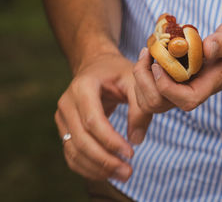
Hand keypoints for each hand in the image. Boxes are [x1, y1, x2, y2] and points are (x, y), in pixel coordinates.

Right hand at [54, 51, 171, 181]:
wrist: (97, 65)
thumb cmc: (118, 72)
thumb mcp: (134, 80)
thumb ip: (140, 106)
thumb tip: (137, 140)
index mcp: (83, 87)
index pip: (93, 120)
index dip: (110, 140)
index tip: (130, 153)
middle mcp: (67, 103)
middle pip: (81, 139)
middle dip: (105, 160)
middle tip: (128, 172)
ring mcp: (62, 117)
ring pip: (74, 150)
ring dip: (97, 168)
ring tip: (122, 174)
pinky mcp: (64, 129)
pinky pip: (71, 153)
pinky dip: (88, 167)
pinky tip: (107, 173)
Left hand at [151, 17, 221, 110]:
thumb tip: (207, 48)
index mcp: (210, 83)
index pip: (187, 99)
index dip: (168, 88)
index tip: (160, 65)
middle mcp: (195, 87)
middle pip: (163, 104)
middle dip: (147, 83)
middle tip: (147, 54)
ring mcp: (186, 82)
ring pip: (155, 97)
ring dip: (143, 76)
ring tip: (147, 51)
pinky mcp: (179, 75)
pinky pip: (156, 82)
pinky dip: (147, 69)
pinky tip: (151, 50)